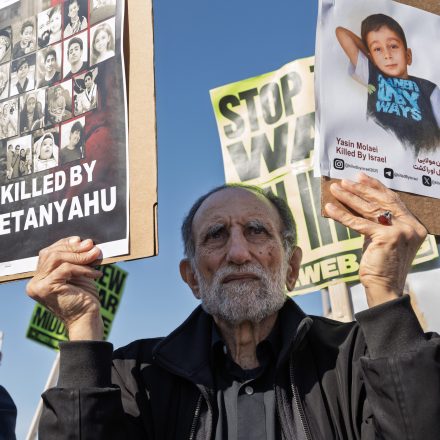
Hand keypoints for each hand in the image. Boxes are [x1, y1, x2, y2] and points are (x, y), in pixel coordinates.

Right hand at [26, 236, 103, 339]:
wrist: (87, 319)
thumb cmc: (83, 297)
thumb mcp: (79, 273)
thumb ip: (77, 258)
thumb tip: (83, 240)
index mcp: (40, 277)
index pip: (49, 252)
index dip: (66, 244)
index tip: (83, 241)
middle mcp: (35, 282)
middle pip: (52, 253)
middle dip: (74, 248)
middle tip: (93, 247)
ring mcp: (38, 286)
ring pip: (57, 258)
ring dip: (80, 255)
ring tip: (97, 256)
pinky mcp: (47, 288)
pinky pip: (66, 268)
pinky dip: (83, 268)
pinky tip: (96, 273)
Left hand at [325, 173, 426, 306]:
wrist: (384, 287)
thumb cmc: (381, 265)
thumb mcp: (383, 239)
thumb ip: (378, 223)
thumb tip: (360, 206)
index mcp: (414, 225)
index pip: (393, 200)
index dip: (375, 187)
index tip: (361, 177)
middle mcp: (411, 226)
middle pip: (381, 201)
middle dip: (360, 189)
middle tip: (344, 181)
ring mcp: (401, 230)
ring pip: (368, 209)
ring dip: (349, 197)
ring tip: (335, 189)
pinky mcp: (386, 237)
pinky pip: (358, 223)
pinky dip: (341, 215)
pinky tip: (330, 208)